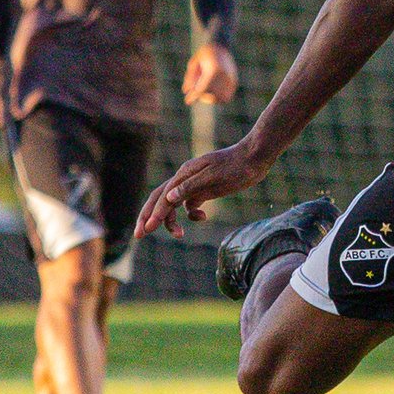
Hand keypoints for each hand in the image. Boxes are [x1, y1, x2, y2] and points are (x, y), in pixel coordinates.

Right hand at [135, 139, 271, 238]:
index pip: (162, 197)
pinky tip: (202, 217)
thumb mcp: (214, 176)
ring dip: (171, 221)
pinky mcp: (205, 190)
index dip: (153, 215)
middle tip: (139, 235)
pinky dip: (192, 214)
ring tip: (179, 235)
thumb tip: (169, 198)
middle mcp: (184, 179)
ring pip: (174, 205)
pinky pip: (190, 205)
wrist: (255, 158)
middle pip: (160, 200)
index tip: (146, 230)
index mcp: (183, 174)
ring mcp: (194, 185)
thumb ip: (191, 187)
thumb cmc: (235, 165)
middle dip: (149, 217)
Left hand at [183, 42, 237, 105]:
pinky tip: (213, 92)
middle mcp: (224, 75)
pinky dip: (219, 97)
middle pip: (212, 96)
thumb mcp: (194, 62)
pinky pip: (227, 96)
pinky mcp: (234, 81)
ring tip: (205, 91)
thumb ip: (190, 77)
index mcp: (213, 69)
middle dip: (203, 98)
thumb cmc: (205, 53)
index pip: (202, 89)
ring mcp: (231, 79)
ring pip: (221, 99)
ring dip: (211, 98)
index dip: (193, 96)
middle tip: (197, 93)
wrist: (221, 45)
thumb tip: (186, 91)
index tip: (187, 101)